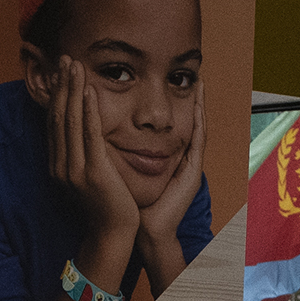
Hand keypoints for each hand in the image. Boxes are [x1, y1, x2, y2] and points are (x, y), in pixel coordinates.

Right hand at [46, 62, 141, 244]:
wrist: (113, 232)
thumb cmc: (107, 204)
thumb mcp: (88, 176)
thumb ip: (82, 154)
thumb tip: (82, 132)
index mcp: (58, 165)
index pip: (55, 122)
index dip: (58, 95)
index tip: (62, 73)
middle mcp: (61, 165)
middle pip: (59, 116)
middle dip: (62, 86)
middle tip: (66, 59)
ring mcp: (74, 169)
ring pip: (71, 121)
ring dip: (73, 90)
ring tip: (76, 66)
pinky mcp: (92, 172)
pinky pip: (89, 135)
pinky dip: (89, 111)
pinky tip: (90, 91)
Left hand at [136, 79, 205, 250]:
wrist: (146, 229)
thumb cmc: (132, 203)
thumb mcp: (125, 169)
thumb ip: (119, 152)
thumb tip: (99, 132)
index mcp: (166, 156)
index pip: (169, 123)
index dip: (170, 101)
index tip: (168, 79)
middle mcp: (180, 156)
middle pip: (188, 120)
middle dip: (192, 96)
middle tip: (194, 71)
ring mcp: (190, 163)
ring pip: (197, 125)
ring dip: (200, 103)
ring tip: (200, 80)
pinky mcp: (193, 170)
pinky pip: (199, 140)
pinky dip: (200, 120)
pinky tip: (199, 104)